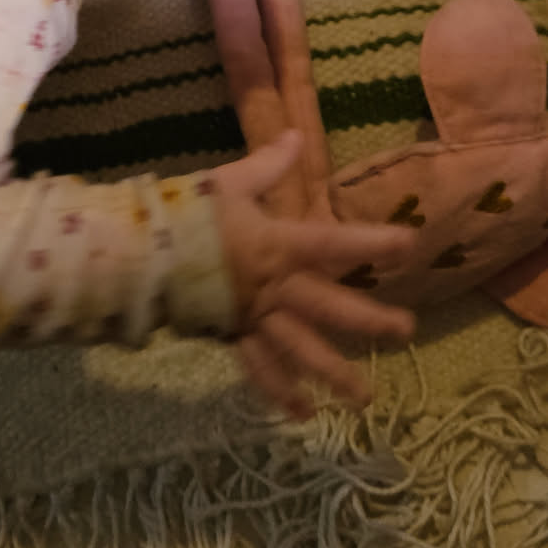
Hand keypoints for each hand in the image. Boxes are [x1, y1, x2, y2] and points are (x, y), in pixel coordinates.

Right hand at [212, 131, 416, 420]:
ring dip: (334, 374)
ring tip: (363, 398)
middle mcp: (273, 287)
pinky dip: (280, 392)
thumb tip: (294, 134)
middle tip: (405, 330)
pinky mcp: (233, 336)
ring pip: (301, 350)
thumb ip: (267, 165)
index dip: (371, 242)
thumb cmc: (185, 215)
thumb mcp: (228, 183)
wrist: (138, 256)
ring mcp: (254, 318)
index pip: (333, 242)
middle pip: (329, 306)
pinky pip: (260, 369)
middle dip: (369, 320)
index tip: (410, 245)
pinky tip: (303, 413)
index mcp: (276, 245)